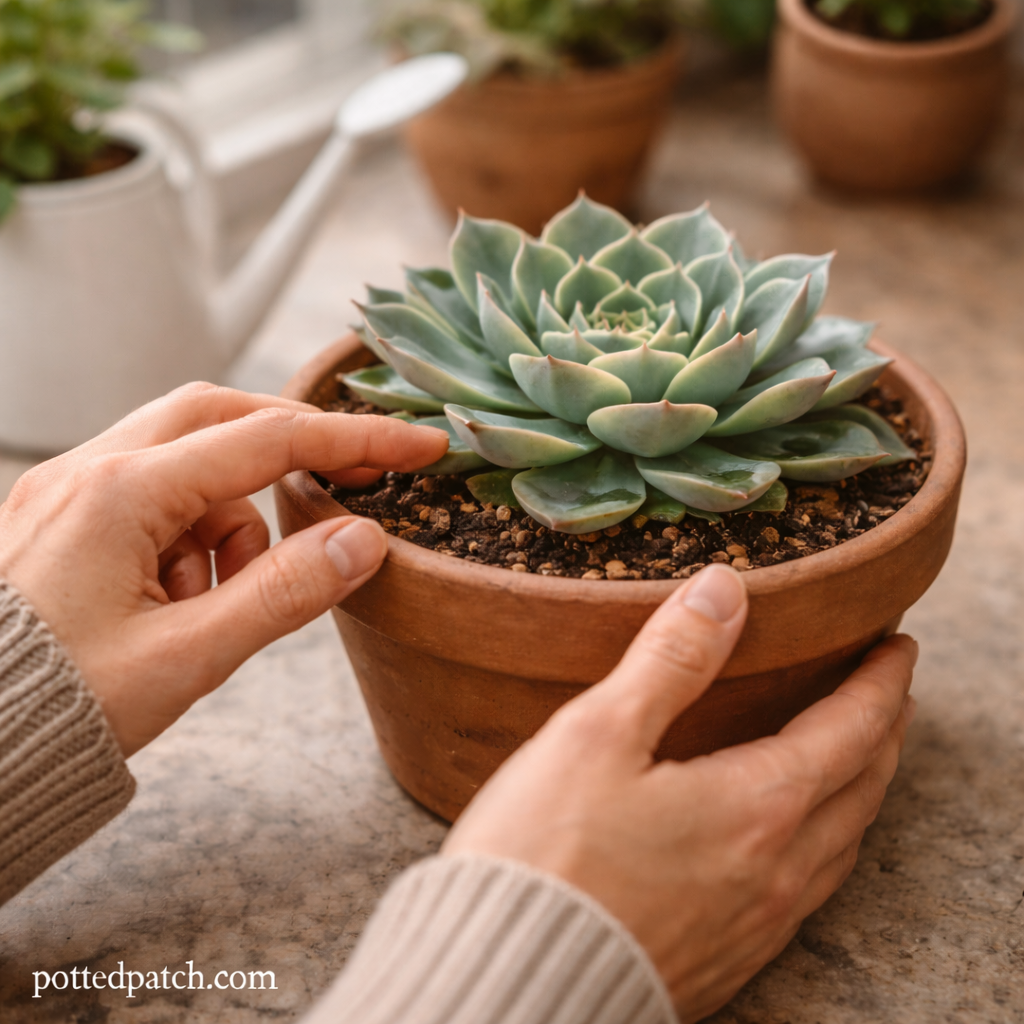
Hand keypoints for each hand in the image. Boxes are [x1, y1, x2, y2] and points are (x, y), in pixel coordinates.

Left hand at [0, 383, 447, 756]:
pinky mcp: (66, 515)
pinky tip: (177, 598)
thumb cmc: (59, 708)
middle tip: (351, 482)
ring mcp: (70, 488)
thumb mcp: (189, 658)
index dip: (357, 439)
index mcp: (121, 494)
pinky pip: (154, 495)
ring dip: (233, 512)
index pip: (268, 440)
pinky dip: (192, 533)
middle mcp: (90, 471)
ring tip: (216, 598)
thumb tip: (365, 540)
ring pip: (188, 458)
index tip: (420, 444)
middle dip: (292, 445)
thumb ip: (285, 593)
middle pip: (221, 416)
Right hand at [444, 564, 916, 1020]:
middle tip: (888, 694)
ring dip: (863, 789)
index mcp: (756, 806)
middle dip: (884, 731)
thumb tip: (724, 589)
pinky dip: (827, 845)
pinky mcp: (727, 959)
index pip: (852, 729)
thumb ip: (669, 658)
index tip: (898, 647)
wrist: (508, 982)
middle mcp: (774, 870)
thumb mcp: (598, 734)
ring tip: (858, 759)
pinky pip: (809, 892)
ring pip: (842, 846)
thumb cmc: (545, 854)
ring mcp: (756, 923)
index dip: (882, 682)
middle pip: (863, 787)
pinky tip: (798, 844)